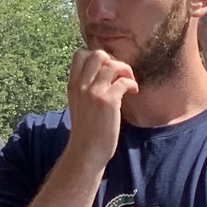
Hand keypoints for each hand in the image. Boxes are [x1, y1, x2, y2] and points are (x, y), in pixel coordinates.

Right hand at [66, 48, 137, 168]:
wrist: (86, 151)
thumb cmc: (87, 131)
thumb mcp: (79, 104)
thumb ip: (85, 89)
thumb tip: (102, 75)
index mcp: (73, 85)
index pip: (81, 54)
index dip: (99, 58)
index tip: (109, 71)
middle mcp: (81, 85)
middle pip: (97, 54)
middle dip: (114, 61)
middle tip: (121, 76)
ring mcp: (93, 92)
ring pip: (112, 64)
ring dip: (126, 71)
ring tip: (129, 85)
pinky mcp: (107, 101)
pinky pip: (124, 81)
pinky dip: (132, 84)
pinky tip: (133, 93)